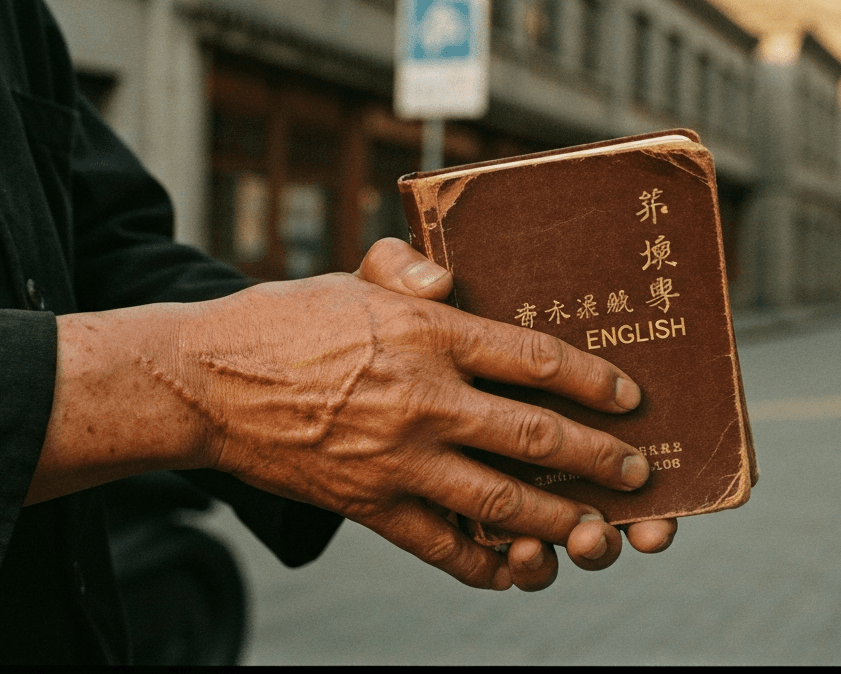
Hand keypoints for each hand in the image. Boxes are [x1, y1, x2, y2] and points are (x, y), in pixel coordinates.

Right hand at [35, 240, 673, 591]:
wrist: (203, 383)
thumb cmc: (281, 323)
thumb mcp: (347, 279)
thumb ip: (406, 270)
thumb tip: (452, 277)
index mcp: (424, 332)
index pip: (531, 357)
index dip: (590, 380)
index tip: (628, 397)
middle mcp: (421, 398)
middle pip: (532, 436)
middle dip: (596, 459)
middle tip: (637, 474)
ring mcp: (394, 458)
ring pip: (499, 500)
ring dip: (559, 519)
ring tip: (600, 530)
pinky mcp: (366, 503)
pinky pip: (438, 543)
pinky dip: (482, 561)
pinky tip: (514, 569)